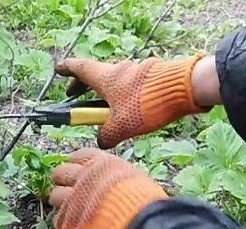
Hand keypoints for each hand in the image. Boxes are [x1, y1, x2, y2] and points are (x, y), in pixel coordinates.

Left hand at [49, 149, 166, 228]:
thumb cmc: (145, 207)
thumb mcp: (134, 181)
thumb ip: (112, 178)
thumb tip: (105, 182)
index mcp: (101, 164)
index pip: (78, 156)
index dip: (77, 164)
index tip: (78, 171)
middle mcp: (83, 178)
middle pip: (60, 173)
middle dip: (63, 182)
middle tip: (71, 192)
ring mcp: (72, 200)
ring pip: (54, 196)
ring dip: (62, 204)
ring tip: (75, 212)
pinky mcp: (67, 222)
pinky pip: (59, 221)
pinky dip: (67, 225)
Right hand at [57, 55, 210, 148]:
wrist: (186, 88)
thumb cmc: (147, 105)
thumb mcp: (121, 126)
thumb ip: (106, 136)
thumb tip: (102, 142)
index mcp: (105, 78)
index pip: (79, 69)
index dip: (67, 70)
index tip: (59, 70)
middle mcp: (119, 71)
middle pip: (95, 75)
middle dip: (83, 86)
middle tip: (76, 95)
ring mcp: (137, 72)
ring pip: (115, 81)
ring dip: (105, 92)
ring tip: (105, 110)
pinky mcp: (153, 77)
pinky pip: (131, 86)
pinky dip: (122, 95)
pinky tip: (130, 111)